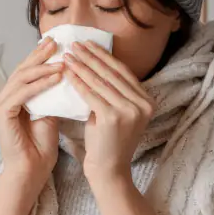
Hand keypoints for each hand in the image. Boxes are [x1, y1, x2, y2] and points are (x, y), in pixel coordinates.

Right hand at [0, 39, 64, 191]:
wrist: (32, 169)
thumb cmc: (42, 145)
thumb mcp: (52, 112)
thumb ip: (54, 93)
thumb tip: (69, 72)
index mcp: (14, 96)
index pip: (28, 70)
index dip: (42, 55)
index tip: (60, 42)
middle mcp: (4, 97)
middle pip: (22, 69)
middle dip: (40, 54)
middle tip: (57, 42)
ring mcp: (0, 105)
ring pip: (21, 78)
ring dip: (44, 68)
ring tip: (62, 60)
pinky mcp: (2, 114)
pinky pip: (21, 93)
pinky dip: (39, 84)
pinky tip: (56, 78)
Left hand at [64, 41, 154, 183]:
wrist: (109, 170)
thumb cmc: (107, 142)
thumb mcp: (113, 113)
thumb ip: (110, 93)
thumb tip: (93, 66)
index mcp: (147, 100)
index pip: (122, 72)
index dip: (104, 56)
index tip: (88, 44)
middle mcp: (143, 103)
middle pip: (112, 73)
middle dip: (91, 57)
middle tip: (75, 44)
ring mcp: (131, 110)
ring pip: (101, 82)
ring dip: (82, 66)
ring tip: (67, 55)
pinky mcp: (114, 117)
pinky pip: (91, 95)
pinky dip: (77, 82)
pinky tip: (66, 73)